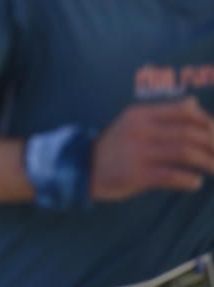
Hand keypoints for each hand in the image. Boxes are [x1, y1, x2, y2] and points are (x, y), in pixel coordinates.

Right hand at [91, 97, 213, 200]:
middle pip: (188, 133)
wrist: (84, 168)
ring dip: (208, 161)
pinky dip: (189, 180)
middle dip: (213, 144)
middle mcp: (140, 130)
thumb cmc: (115, 146)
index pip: (183, 112)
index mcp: (140, 114)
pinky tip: (196, 182)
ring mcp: (138, 152)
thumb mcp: (133, 122)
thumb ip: (163, 114)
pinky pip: (172, 175)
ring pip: (185, 152)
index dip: (207, 122)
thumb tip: (194, 103)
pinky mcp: (137, 174)